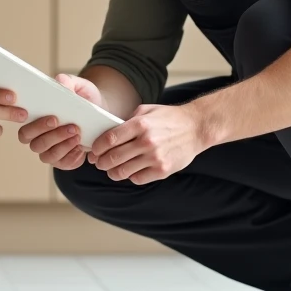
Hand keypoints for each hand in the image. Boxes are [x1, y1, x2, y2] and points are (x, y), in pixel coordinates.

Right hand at [16, 74, 105, 169]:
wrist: (100, 111)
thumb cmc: (83, 98)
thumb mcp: (79, 86)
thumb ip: (69, 82)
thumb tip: (59, 81)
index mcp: (35, 121)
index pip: (25, 131)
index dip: (36, 127)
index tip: (54, 117)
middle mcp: (39, 139)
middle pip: (35, 145)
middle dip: (53, 136)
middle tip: (71, 126)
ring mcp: (51, 152)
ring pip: (49, 156)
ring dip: (64, 145)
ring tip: (78, 134)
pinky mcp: (64, 161)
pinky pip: (64, 163)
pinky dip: (73, 156)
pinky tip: (82, 146)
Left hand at [88, 103, 206, 184]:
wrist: (196, 128)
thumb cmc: (169, 118)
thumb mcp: (146, 111)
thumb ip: (126, 121)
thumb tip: (105, 134)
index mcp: (140, 124)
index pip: (110, 139)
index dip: (97, 147)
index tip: (94, 151)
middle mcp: (147, 141)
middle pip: (113, 158)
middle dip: (101, 162)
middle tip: (99, 163)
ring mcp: (155, 158)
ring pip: (122, 172)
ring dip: (112, 172)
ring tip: (112, 169)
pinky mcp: (163, 170)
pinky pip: (137, 179)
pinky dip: (130, 176)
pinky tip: (131, 171)